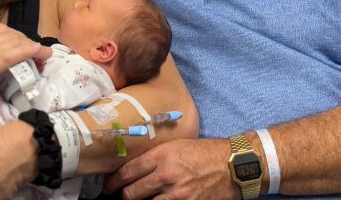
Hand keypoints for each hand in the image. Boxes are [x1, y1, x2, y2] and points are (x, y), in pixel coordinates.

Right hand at [0, 24, 51, 126]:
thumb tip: (6, 60)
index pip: (2, 30)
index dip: (19, 38)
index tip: (30, 48)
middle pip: (10, 34)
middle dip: (28, 43)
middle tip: (40, 56)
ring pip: (14, 42)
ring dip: (33, 48)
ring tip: (44, 58)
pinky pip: (12, 54)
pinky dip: (29, 51)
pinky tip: (40, 53)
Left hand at [104, 139, 240, 198]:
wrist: (231, 165)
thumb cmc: (203, 153)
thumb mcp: (175, 145)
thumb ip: (153, 155)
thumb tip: (131, 166)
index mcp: (161, 156)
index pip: (127, 172)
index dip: (113, 182)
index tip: (108, 186)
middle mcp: (166, 175)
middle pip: (131, 193)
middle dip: (122, 195)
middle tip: (119, 195)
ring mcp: (177, 195)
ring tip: (134, 199)